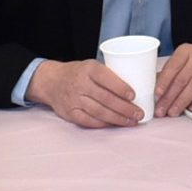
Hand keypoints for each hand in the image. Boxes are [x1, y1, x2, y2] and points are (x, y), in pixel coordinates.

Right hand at [28, 58, 143, 128]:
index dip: (120, 87)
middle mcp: (80, 84)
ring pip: (99, 112)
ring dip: (117, 118)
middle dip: (125, 108)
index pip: (105, 78)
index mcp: (88, 69)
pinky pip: (88, 121)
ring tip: (132, 121)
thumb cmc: (79, 73)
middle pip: (105, 98)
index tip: (134, 95)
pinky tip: (115, 125)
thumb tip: (140, 83)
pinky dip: (103, 124)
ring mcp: (74, 100)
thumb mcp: (91, 66)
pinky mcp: (70, 113)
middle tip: (139, 113)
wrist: (51, 81)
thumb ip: (109, 74)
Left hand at [155, 33, 191, 116]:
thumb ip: (174, 69)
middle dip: (169, 97)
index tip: (157, 95)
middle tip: (161, 110)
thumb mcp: (189, 56)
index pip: (172, 68)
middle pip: (181, 80)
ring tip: (173, 112)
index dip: (163, 83)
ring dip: (181, 102)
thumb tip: (157, 86)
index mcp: (187, 51)